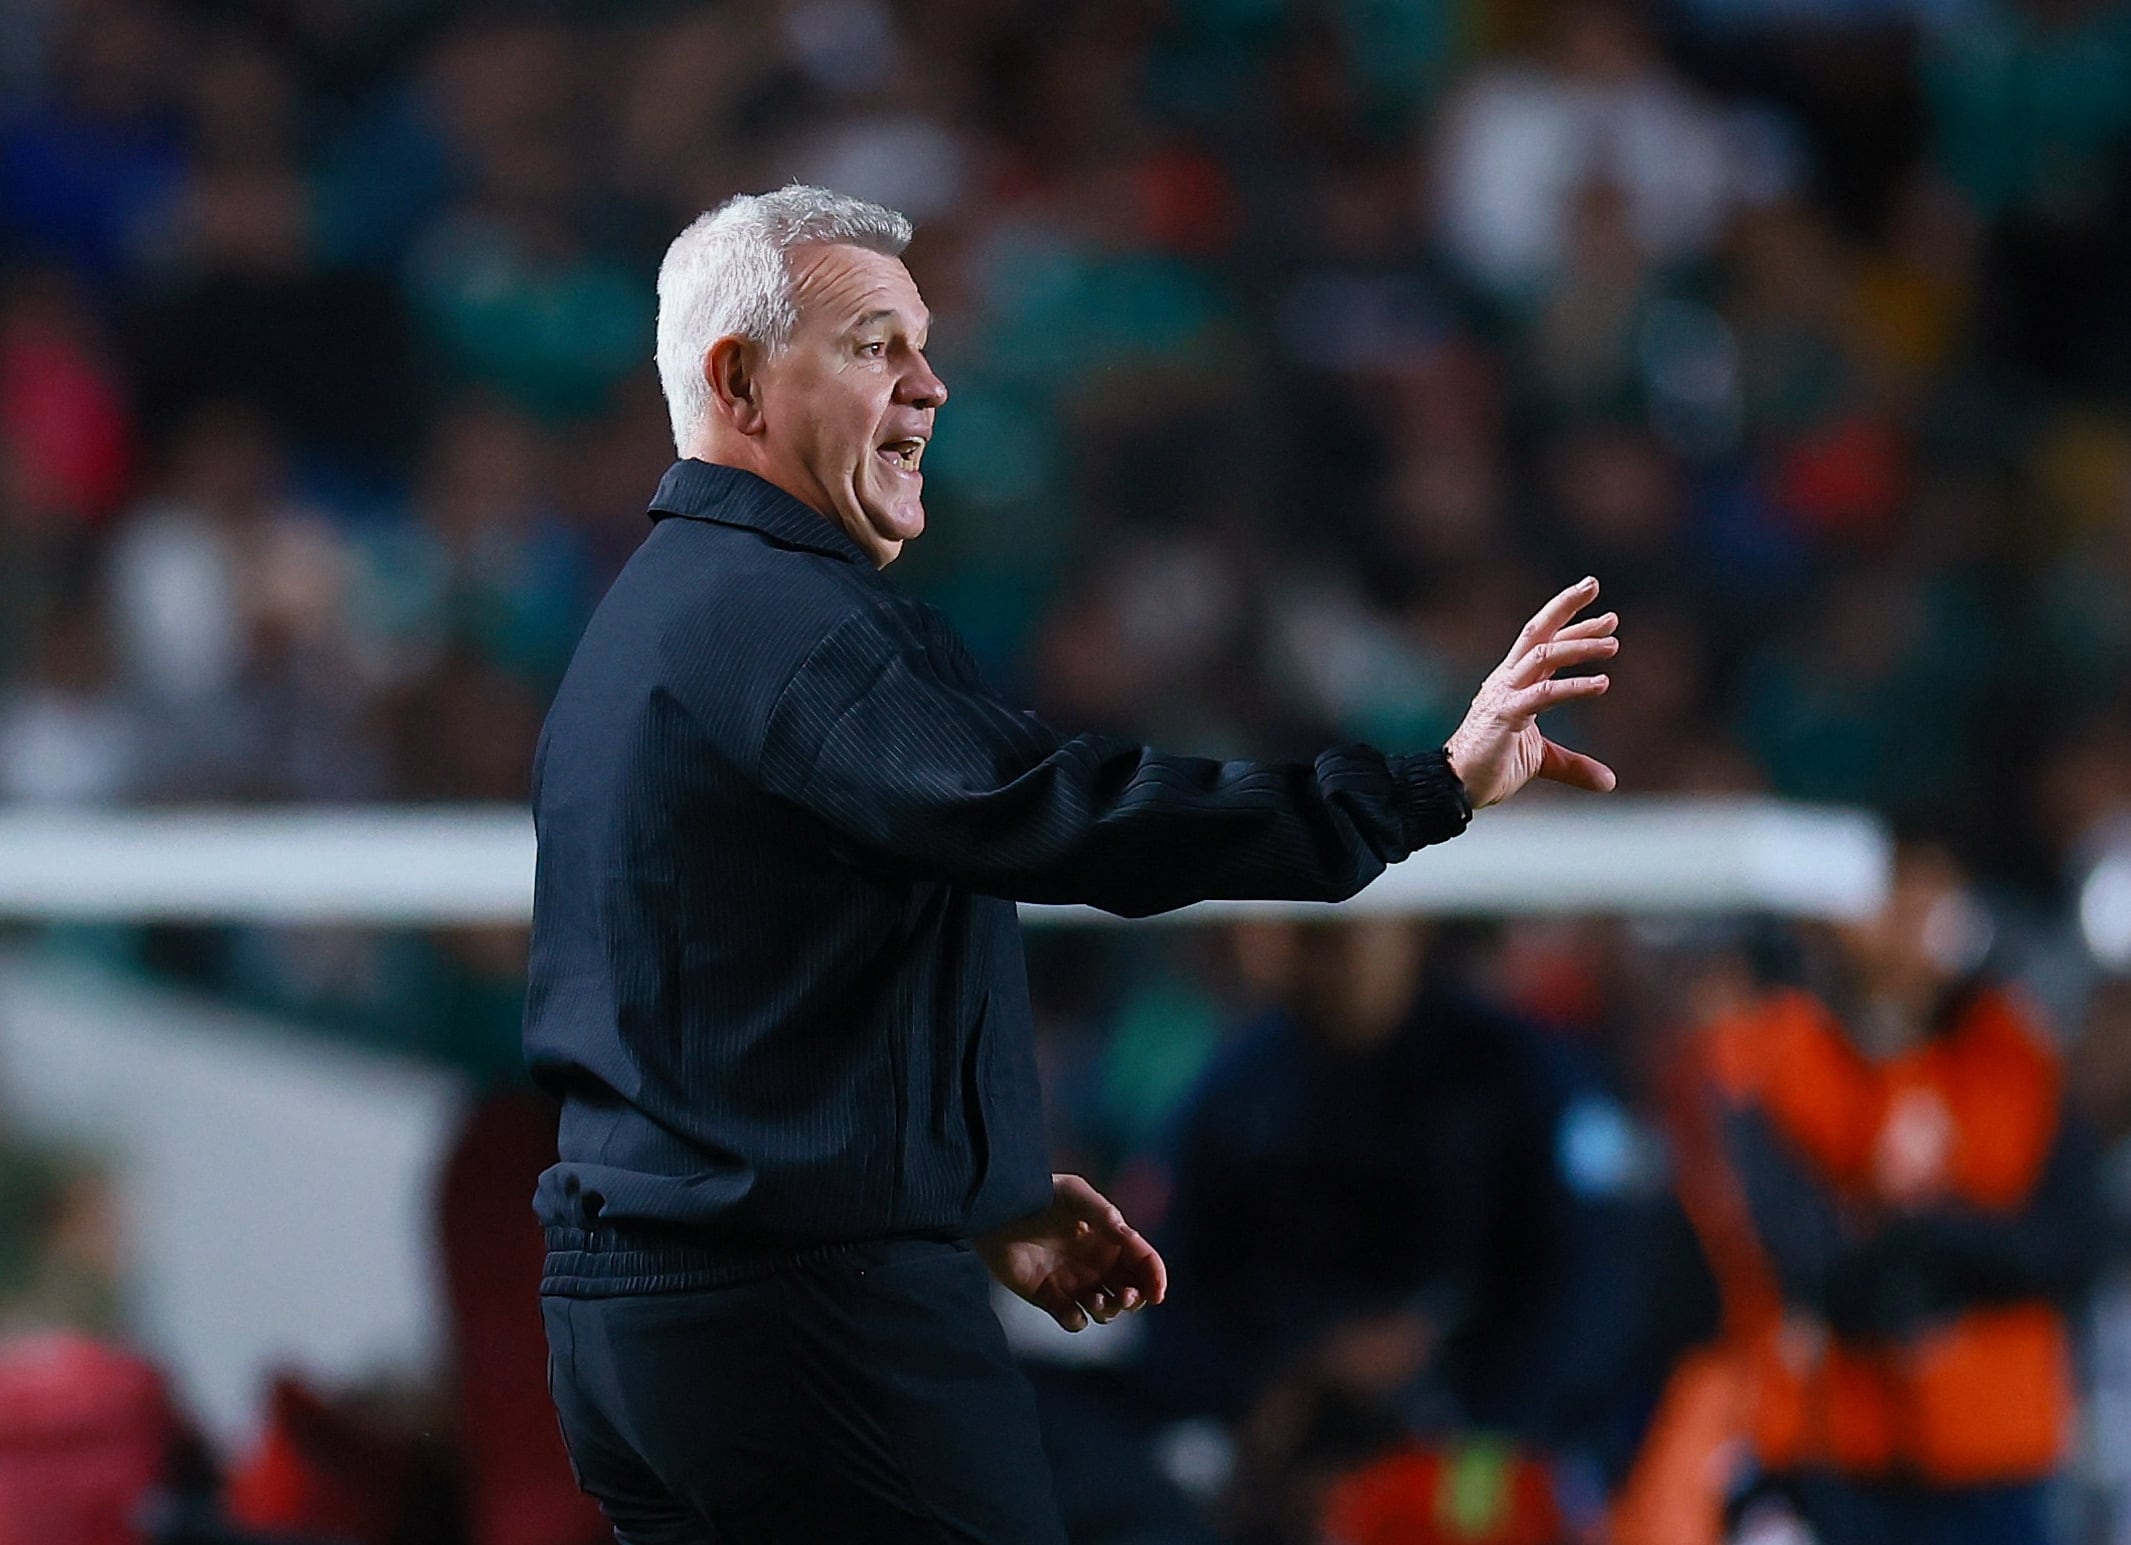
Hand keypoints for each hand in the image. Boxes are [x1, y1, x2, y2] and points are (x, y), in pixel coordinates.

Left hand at [976, 1174, 1167, 1331]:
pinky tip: (1072, 1311)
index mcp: (1109, 1239)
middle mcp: (1096, 1263)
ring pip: (1105, 1309)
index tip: (1156, 1294)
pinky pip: (1072, 1318)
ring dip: (1108, 1310)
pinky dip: (1076, 1320)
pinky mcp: (1049, 1297)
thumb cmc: (1039, 1193)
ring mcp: (1074, 1282)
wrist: (997, 1209)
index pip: (1142, 1261)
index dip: (1155, 1278)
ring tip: (1096, 1299)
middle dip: (1134, 1298)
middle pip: (1130, 1290)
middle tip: (1124, 1295)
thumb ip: (1104, 1215)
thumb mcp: (1075, 1194)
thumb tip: (1131, 1238)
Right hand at [1444, 576, 1618, 808]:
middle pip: (1537, 632)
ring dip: (1578, 644)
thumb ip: (1574, 765)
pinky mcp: (1505, 714)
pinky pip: (1544, 694)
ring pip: (1542, 655)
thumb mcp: (1541, 760)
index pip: (1542, 641)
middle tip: (1596, 590)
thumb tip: (1609, 781)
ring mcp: (1503, 694)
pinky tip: (1602, 683)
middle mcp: (1506, 680)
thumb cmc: (1491, 767)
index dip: (1570, 623)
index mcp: (1512, 682)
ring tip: (1613, 643)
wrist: (1457, 787)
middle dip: (1566, 608)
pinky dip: (1574, 687)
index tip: (1604, 614)